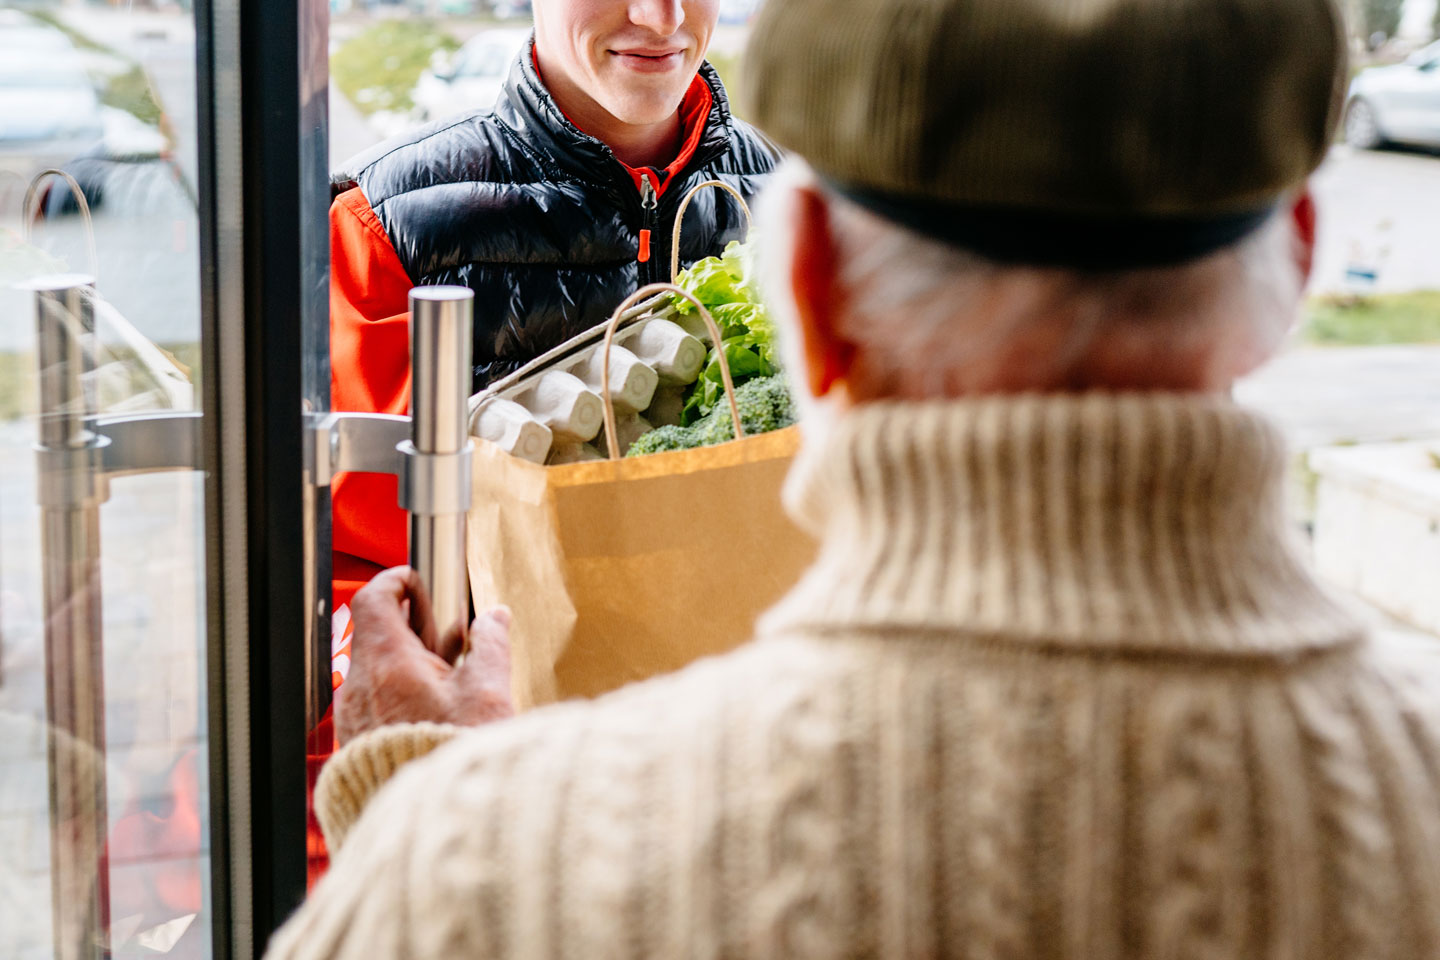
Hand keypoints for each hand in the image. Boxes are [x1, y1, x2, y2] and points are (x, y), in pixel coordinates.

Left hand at [334, 567, 513, 745]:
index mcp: (387, 662)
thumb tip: (494, 618)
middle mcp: (360, 685)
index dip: (397, 581)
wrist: (434, 817)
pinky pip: (373, 699)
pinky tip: (433, 704)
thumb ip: (490, 644)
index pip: (374, 598)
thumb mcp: (488, 691)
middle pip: (375, 632)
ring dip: (410, 660)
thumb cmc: (455, 754)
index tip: (419, 583)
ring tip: (449, 672)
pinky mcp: (357, 741)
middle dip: (413, 625)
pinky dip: (399, 689)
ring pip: (376, 668)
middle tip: (446, 634)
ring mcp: (354, 715)